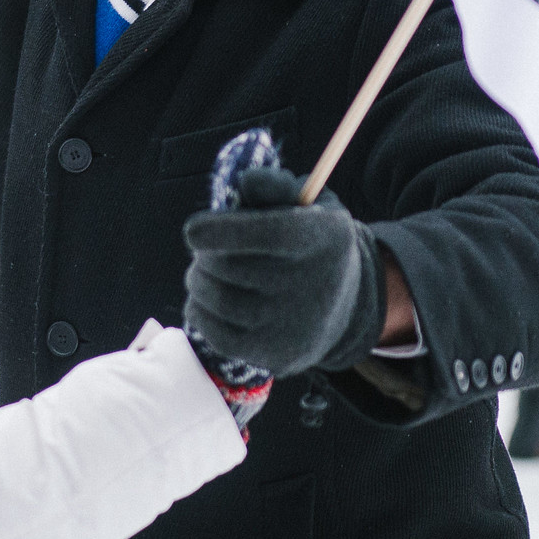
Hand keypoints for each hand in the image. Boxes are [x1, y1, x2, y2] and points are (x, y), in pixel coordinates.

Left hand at [182, 166, 384, 378]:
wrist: (345, 306)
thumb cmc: (312, 242)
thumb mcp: (308, 203)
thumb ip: (275, 186)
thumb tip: (245, 182)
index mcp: (322, 237)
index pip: (265, 233)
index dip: (219, 230)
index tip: (193, 231)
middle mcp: (314, 284)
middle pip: (231, 266)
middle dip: (204, 255)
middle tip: (203, 251)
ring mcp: (296, 326)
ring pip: (220, 300)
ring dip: (198, 281)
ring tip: (203, 272)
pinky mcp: (277, 356)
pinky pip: (218, 334)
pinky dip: (200, 311)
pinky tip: (205, 298)